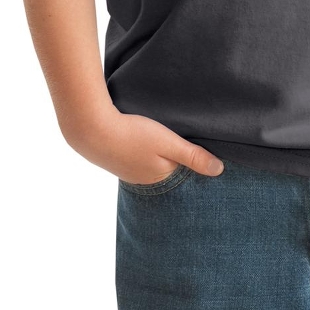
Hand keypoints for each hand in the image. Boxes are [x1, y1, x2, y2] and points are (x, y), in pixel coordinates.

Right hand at [64, 106, 225, 183]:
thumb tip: (220, 170)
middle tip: (186, 143)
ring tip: (165, 141)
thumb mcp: (168, 143)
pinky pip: (137, 157)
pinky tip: (143, 139)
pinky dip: (143, 150)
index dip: (194, 163)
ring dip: (159, 154)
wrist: (90, 129)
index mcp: (159, 178)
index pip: (183, 173)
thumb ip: (193, 156)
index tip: (205, 151)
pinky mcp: (115, 158)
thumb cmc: (133, 135)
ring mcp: (127, 171)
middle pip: (167, 170)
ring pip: (151, 163)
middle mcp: (144, 180)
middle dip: (176, 160)